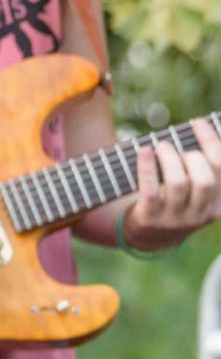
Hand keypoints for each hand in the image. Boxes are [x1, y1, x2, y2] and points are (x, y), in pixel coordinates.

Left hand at [121, 116, 220, 251]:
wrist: (150, 236)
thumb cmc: (175, 202)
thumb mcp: (198, 192)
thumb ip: (204, 168)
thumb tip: (201, 127)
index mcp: (219, 203)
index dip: (212, 142)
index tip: (198, 122)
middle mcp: (201, 213)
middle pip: (206, 180)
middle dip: (193, 156)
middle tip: (176, 146)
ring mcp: (176, 218)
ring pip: (179, 184)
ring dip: (169, 159)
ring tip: (160, 146)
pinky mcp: (151, 219)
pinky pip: (151, 191)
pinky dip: (147, 168)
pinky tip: (144, 151)